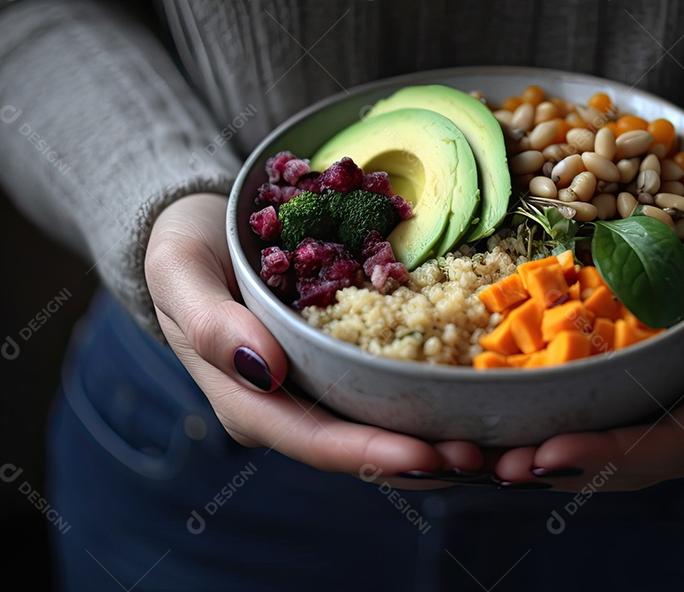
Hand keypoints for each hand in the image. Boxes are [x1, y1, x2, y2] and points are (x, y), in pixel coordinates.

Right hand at [144, 193, 482, 487]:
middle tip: (488, 456)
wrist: (207, 223)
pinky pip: (399, 387)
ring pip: (390, 427)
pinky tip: (488, 393)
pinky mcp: (350, 361)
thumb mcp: (179, 270)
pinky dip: (443, 397)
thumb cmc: (186, 246)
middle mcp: (293, 407)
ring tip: (504, 444)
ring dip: (446, 439)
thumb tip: (263, 369)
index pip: (316, 441)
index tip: (427, 455)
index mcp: (250, 402)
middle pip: (364, 450)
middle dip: (426, 459)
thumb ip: (210, 322)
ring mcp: (325, 386)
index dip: (372, 455)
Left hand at [491, 195, 683, 490]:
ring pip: (619, 442)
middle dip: (568, 465)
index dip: (616, 454)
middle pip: (639, 460)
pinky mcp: (657, 377)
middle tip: (498, 465)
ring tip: (491, 456)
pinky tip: (513, 412)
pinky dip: (562, 417)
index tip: (550, 451)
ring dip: (555, 452)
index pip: (680, 441)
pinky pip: (610, 408)